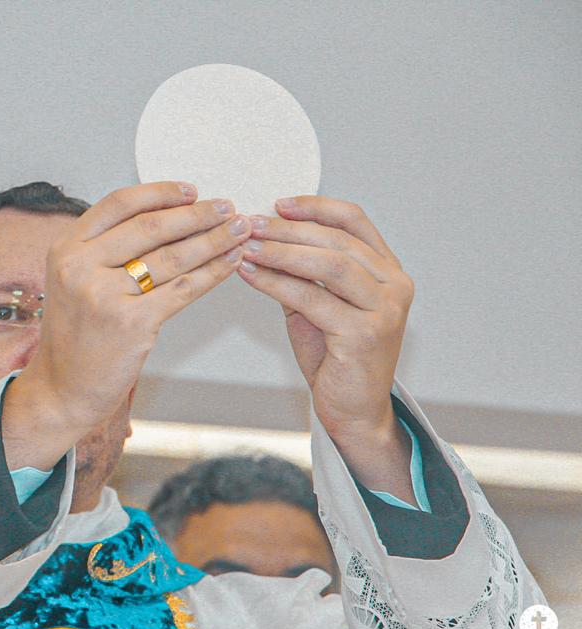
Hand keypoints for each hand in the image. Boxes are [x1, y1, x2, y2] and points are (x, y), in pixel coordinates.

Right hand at [5, 181, 251, 466]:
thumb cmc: (76, 337)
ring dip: (213, 240)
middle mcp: (80, 266)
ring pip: (171, 257)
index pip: (118, 204)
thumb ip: (105, 250)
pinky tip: (229, 263)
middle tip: (227, 207)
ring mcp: (104, 295)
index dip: (160, 193)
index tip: (191, 191)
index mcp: (66, 248)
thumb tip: (165, 218)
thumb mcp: (73, 281)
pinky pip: (182, 290)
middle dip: (196, 215)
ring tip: (238, 230)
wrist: (62, 389)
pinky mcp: (131, 323)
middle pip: (150, 227)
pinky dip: (211, 274)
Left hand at [235, 195, 413, 450]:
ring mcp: (385, 310)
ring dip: (281, 252)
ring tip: (247, 246)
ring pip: (328, 265)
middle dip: (289, 230)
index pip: (355, 221)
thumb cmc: (336, 357)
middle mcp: (395, 285)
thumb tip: (267, 236)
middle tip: (251, 225)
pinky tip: (251, 275)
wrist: (353, 410)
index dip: (316, 207)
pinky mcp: (364, 334)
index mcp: (388, 271)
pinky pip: (312, 298)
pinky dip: (276, 283)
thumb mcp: (320, 304)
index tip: (279, 204)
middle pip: (338, 240)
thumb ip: (305, 272)